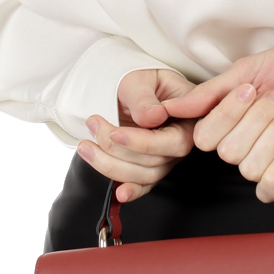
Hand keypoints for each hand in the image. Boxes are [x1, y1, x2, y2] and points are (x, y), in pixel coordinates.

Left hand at [77, 68, 194, 202]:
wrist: (132, 88)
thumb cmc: (142, 80)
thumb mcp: (140, 79)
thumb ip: (144, 98)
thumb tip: (152, 117)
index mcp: (188, 119)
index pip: (174, 142)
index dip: (143, 142)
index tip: (116, 133)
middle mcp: (181, 142)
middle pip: (156, 162)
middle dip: (118, 149)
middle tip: (94, 124)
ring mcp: (166, 158)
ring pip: (144, 176)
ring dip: (110, 165)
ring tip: (85, 145)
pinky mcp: (150, 168)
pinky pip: (143, 185)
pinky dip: (131, 191)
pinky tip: (118, 193)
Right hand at [165, 38, 273, 202]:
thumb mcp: (249, 70)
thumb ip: (210, 92)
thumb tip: (172, 107)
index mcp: (229, 120)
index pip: (205, 136)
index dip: (225, 116)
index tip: (248, 90)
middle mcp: (244, 142)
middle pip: (226, 152)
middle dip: (254, 121)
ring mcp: (267, 160)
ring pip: (248, 168)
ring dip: (270, 138)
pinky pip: (268, 191)